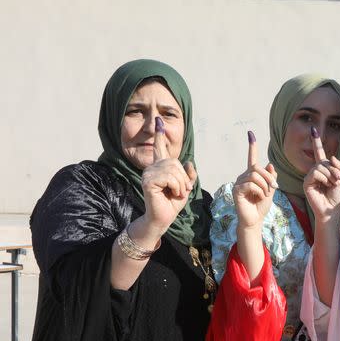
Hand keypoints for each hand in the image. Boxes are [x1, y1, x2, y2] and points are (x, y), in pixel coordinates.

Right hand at [141, 116, 196, 234]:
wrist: (163, 218)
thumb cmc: (172, 203)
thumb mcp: (185, 187)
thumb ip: (189, 175)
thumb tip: (190, 162)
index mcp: (160, 167)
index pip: (159, 148)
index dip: (160, 136)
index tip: (159, 122)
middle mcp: (152, 167)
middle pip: (175, 162)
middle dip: (184, 178)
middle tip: (182, 191)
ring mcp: (148, 173)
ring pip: (173, 170)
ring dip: (181, 184)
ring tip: (177, 193)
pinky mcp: (148, 181)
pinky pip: (169, 177)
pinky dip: (176, 187)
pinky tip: (172, 194)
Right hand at [233, 131, 277, 229]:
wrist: (255, 220)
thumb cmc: (261, 206)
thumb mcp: (271, 190)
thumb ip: (271, 178)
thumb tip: (269, 164)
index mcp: (252, 175)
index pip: (252, 159)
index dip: (252, 147)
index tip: (250, 134)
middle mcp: (243, 176)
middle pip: (257, 168)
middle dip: (268, 178)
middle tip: (273, 188)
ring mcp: (238, 183)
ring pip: (255, 176)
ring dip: (265, 186)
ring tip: (265, 195)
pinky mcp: (236, 190)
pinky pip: (251, 185)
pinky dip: (259, 191)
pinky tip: (258, 198)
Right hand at [303, 126, 339, 223]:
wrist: (331, 208)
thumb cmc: (336, 195)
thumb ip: (339, 166)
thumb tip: (331, 157)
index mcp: (323, 168)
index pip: (319, 153)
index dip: (316, 142)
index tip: (313, 130)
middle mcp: (315, 171)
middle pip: (324, 161)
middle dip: (334, 170)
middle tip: (338, 181)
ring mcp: (310, 176)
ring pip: (320, 166)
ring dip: (330, 175)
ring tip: (332, 184)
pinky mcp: (306, 182)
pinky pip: (315, 173)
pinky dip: (324, 178)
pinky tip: (325, 186)